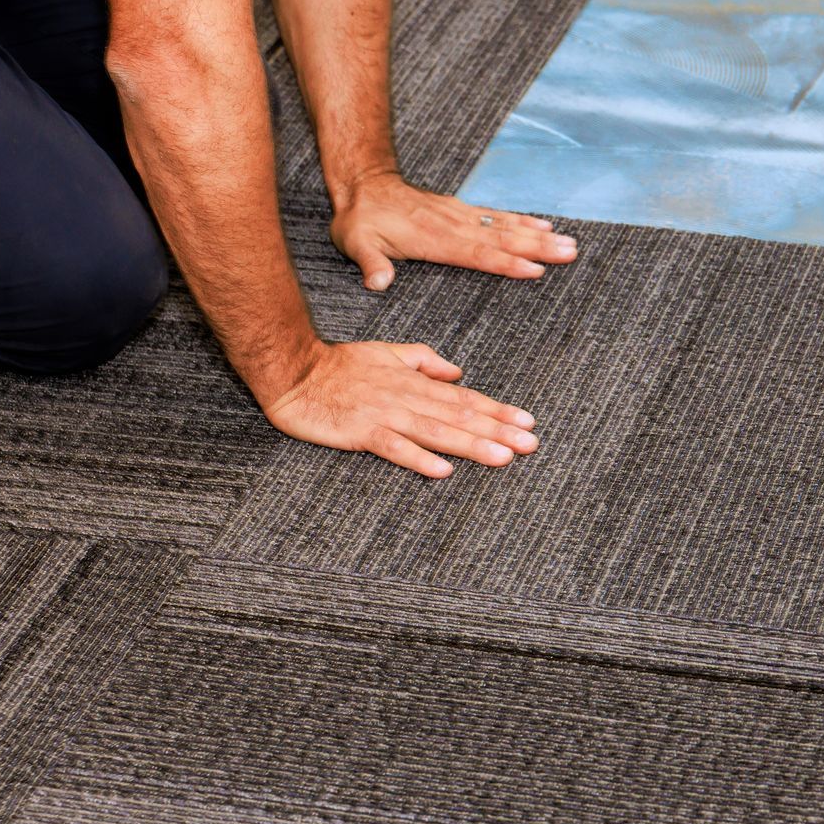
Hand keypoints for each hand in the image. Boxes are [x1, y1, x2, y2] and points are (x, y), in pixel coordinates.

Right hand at [263, 340, 538, 477]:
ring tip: (502, 457)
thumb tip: (458, 371)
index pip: (465, 398)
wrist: (293, 370)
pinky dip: (418, 458)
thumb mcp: (387, 352)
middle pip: (459, 416)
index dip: (498, 411)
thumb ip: (424, 360)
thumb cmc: (339, 364)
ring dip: (470, 445)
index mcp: (415, 382)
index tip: (528, 422)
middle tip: (531, 444)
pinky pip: (393, 447)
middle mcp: (407, 397)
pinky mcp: (360, 431)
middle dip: (497, 431)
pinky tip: (442, 471)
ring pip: (435, 431)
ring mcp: (384, 414)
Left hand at [330, 171, 576, 290]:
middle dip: (538, 248)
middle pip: (503, 239)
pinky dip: (523, 221)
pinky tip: (544, 226)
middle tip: (570, 253)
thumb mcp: (355, 242)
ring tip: (569, 243)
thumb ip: (371, 263)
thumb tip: (378, 284)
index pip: (477, 254)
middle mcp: (454, 226)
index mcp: (435, 239)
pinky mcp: (463, 211)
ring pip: (506, 227)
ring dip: (538, 236)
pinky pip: (498, 217)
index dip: (506, 263)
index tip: (535, 270)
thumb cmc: (360, 220)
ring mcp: (461, 216)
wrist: (364, 183)